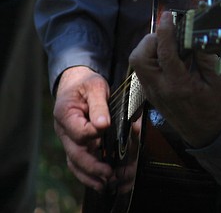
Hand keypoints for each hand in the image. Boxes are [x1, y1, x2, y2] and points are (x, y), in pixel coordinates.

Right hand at [53, 66, 114, 190]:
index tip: (107, 129)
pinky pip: (79, 162)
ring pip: (75, 163)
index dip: (93, 134)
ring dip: (90, 175)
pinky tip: (101, 181)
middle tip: (109, 174)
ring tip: (106, 184)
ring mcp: (68, 140)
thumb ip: (99, 106)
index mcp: (65, 115)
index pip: (78, 132)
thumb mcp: (95, 87)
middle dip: (92, 166)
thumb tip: (103, 125)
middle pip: (75, 153)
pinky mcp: (76, 144)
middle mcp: (63, 131)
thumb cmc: (86, 84)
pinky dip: (89, 173)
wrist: (76, 83)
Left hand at [129, 11, 220, 147]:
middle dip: (152, 39)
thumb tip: (198, 36)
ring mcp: (152, 91)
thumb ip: (209, 59)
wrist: (205, 130)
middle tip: (169, 33)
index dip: (166, 31)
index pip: (166, 54)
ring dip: (150, 47)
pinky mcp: (150, 91)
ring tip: (170, 43)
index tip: (169, 16)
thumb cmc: (215, 105)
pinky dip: (153, 56)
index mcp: (179, 86)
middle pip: (140, 57)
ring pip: (138, 62)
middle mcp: (160, 89)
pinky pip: (144, 68)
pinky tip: (170, 55)